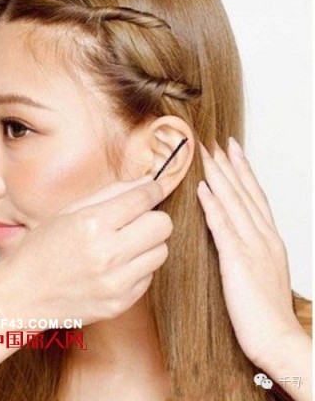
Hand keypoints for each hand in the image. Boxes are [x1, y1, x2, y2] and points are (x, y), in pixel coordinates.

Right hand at [0, 175, 171, 327]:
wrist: (22, 297)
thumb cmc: (42, 249)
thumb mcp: (69, 211)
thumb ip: (111, 193)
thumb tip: (148, 183)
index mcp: (92, 223)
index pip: (143, 199)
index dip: (153, 190)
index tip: (153, 191)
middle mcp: (107, 254)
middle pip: (163, 225)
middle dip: (154, 217)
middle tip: (138, 219)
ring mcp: (116, 283)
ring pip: (161, 251)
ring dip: (148, 243)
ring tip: (125, 245)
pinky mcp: (120, 303)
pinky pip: (149, 276)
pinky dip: (139, 268)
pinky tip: (117, 267)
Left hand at [197, 137, 303, 368]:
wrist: (278, 339)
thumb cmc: (266, 310)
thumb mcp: (262, 271)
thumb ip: (249, 247)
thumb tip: (233, 232)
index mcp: (270, 238)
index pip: (255, 196)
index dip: (243, 171)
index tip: (232, 150)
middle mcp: (264, 236)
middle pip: (245, 193)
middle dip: (229, 165)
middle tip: (216, 142)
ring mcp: (253, 247)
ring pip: (234, 203)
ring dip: (219, 176)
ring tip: (206, 155)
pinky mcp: (238, 261)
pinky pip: (223, 226)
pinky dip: (213, 205)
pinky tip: (203, 188)